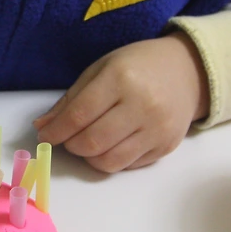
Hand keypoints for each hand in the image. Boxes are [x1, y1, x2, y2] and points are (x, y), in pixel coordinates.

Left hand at [34, 34, 209, 172]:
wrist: (187, 70)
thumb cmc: (137, 66)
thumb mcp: (100, 69)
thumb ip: (71, 99)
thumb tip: (43, 126)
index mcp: (121, 78)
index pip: (79, 115)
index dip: (56, 131)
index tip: (44, 136)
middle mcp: (142, 105)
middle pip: (92, 142)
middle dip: (70, 145)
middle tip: (68, 138)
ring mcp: (157, 129)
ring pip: (109, 161)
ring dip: (89, 157)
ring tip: (88, 141)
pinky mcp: (166, 146)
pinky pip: (128, 165)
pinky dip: (111, 159)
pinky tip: (111, 142)